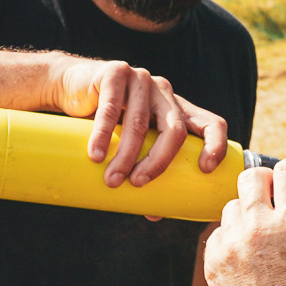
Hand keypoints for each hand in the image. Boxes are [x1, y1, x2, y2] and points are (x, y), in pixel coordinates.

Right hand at [50, 57, 229, 187]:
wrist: (69, 88)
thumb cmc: (106, 123)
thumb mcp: (130, 143)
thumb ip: (143, 168)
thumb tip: (153, 213)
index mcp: (177, 109)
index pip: (211, 124)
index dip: (216, 145)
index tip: (205, 170)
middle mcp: (164, 93)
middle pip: (175, 130)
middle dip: (159, 162)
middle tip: (138, 184)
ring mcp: (141, 79)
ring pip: (141, 123)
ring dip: (126, 155)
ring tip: (112, 180)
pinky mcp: (115, 72)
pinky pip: (112, 108)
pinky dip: (103, 135)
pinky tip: (97, 154)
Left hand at [205, 163, 285, 285]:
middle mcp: (261, 224)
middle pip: (251, 177)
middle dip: (260, 185)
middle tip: (265, 200)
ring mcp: (233, 240)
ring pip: (232, 206)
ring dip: (244, 217)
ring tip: (254, 242)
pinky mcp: (212, 256)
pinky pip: (218, 233)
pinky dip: (228, 241)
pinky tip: (241, 262)